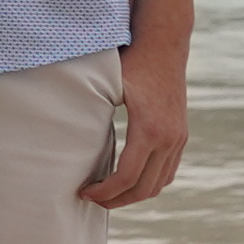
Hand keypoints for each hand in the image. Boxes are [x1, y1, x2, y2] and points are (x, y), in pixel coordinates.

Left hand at [80, 32, 187, 209]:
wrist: (164, 44)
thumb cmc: (132, 62)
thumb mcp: (108, 85)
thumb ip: (91, 110)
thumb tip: (62, 135)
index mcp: (150, 129)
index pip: (127, 177)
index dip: (104, 192)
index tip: (84, 192)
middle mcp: (169, 138)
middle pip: (144, 188)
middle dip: (117, 200)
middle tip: (92, 199)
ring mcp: (179, 138)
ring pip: (160, 184)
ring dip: (134, 195)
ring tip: (108, 193)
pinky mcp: (182, 135)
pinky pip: (168, 172)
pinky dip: (149, 183)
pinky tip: (128, 180)